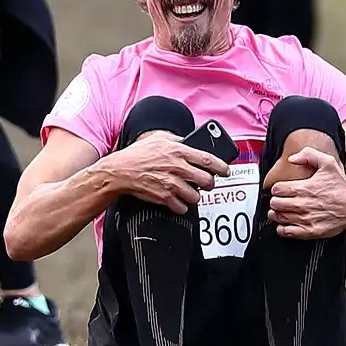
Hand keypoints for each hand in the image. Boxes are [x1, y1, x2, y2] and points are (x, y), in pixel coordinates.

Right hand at [100, 131, 224, 214]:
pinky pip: (182, 208)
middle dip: (209, 184)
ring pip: (196, 197)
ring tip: (189, 192)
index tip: (226, 170)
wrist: (120, 171)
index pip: (208, 160)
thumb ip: (176, 139)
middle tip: (206, 184)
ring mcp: (171, 184)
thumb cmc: (137, 154)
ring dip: (194, 196)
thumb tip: (189, 142)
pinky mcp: (164, 197)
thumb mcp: (158, 138)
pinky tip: (177, 200)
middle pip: (207, 181)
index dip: (221, 167)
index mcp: (178, 151)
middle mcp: (177, 167)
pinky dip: (181, 206)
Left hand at [265, 145, 345, 240]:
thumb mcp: (328, 163)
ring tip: (280, 210)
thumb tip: (292, 158)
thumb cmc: (342, 187)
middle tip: (280, 200)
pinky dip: (282, 228)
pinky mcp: (310, 231)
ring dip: (276, 213)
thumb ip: (309, 155)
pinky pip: (286, 232)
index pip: (276, 189)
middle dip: (275, 200)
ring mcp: (305, 219)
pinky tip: (286, 223)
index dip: (276, 188)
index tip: (280, 189)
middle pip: (275, 203)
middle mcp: (302, 204)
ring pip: (278, 217)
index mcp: (304, 188)